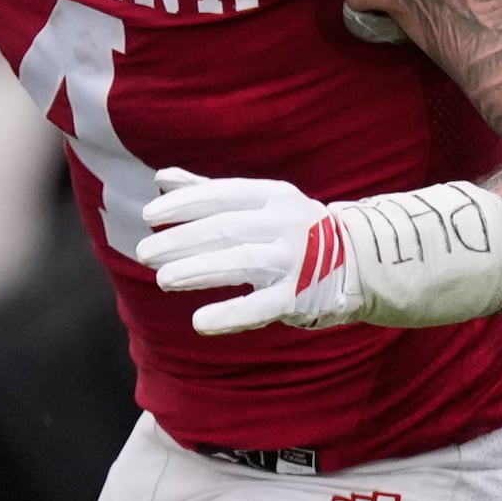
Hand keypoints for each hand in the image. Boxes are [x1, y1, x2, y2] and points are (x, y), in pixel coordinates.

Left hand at [133, 171, 359, 334]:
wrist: (358, 262)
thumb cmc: (292, 230)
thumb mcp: (258, 203)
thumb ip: (209, 192)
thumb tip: (162, 179)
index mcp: (273, 196)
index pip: (222, 195)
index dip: (184, 204)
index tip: (149, 215)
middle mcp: (285, 224)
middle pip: (226, 229)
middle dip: (181, 240)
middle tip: (143, 252)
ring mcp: (294, 261)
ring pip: (240, 262)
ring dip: (198, 270)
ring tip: (162, 278)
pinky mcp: (299, 297)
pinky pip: (261, 307)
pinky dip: (230, 315)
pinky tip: (199, 322)